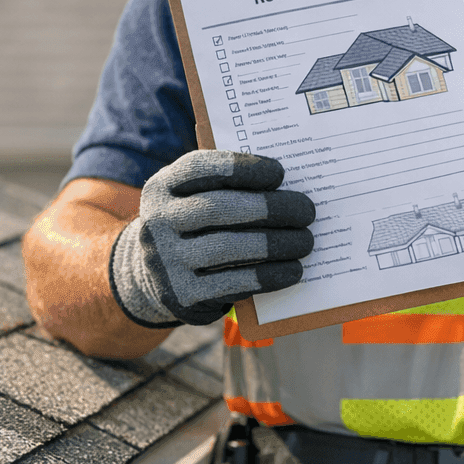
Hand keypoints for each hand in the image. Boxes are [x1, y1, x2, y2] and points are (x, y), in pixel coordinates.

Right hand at [108, 151, 314, 327]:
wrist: (160, 279)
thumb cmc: (195, 226)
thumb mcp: (195, 198)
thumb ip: (226, 185)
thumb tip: (286, 185)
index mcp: (162, 187)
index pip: (201, 168)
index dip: (243, 168)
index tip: (280, 172)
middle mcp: (156, 222)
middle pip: (218, 208)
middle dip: (269, 208)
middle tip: (307, 210)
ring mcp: (166, 261)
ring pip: (227, 247)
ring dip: (275, 243)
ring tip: (306, 241)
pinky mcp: (183, 295)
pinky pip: (232, 283)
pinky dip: (269, 276)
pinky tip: (293, 270)